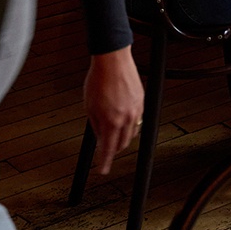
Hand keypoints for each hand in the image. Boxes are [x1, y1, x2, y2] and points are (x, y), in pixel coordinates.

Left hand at [83, 46, 143, 173]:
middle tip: (106, 150)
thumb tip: (100, 138)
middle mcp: (126, 117)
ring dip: (122, 137)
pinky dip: (130, 125)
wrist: (113, 59)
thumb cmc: (98, 79)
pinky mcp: (141, 101)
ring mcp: (135, 109)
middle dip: (114, 149)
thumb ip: (96, 125)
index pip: (108, 149)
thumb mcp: (89, 106)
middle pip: (122, 144)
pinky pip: (137, 120)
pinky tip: (123, 121)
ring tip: (114, 133)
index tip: (103, 170)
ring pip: (131, 134)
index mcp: (111, 120)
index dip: (105, 162)